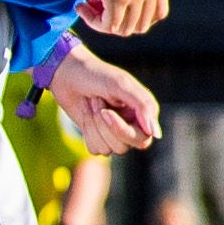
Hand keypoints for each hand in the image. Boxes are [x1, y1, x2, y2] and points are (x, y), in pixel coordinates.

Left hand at [42, 43, 161, 154]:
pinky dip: (87, 131)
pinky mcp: (98, 138)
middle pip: (123, 147)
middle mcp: (132, 126)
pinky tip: (87, 114)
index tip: (106, 112)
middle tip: (96, 101)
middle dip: (104, 126)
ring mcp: (114, 134)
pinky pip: (95, 149)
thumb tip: (155, 134)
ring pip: (107, 149)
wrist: (68, 75)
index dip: (122, 130)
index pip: (143, 138)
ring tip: (92, 104)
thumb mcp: (122, 86)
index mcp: (143, 113)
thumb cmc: (97, 75)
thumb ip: (143, 107)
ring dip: (93, 126)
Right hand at [68, 0, 170, 37]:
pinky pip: (109, 26)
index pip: (158, 13)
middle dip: (118, 21)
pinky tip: (80, 7)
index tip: (115, 8)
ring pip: (124, 29)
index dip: (135, 17)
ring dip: (103, 23)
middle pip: (141, 25)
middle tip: (96, 7)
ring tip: (86, 6)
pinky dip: (94, 23)